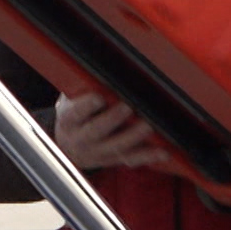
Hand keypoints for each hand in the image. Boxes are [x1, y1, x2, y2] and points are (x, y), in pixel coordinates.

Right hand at [53, 93, 168, 171]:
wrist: (68, 145)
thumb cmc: (75, 114)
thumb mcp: (71, 100)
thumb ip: (84, 88)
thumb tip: (105, 69)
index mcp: (69, 120)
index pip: (75, 113)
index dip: (86, 106)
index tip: (98, 98)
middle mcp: (81, 139)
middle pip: (96, 131)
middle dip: (113, 119)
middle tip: (128, 107)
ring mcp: (97, 153)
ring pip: (116, 148)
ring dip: (134, 137)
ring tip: (149, 127)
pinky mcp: (112, 160)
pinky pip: (131, 159)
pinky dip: (148, 156)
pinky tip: (162, 151)